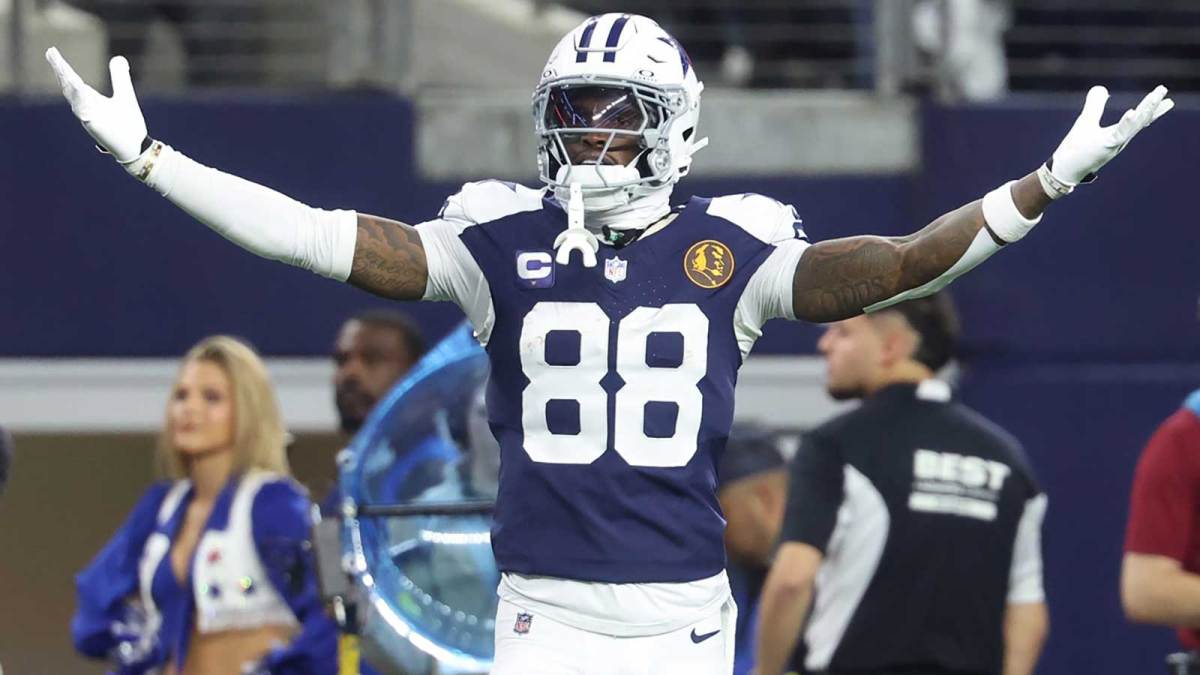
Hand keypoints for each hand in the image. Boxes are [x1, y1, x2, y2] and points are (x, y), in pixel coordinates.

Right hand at [45, 47, 147, 162]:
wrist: (136, 147)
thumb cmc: (128, 124)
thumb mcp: (125, 94)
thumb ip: (119, 77)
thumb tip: (118, 57)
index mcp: (90, 100)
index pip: (72, 80)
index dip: (61, 67)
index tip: (51, 51)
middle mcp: (85, 108)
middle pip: (69, 87)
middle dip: (60, 71)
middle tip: (51, 53)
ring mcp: (90, 119)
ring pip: (75, 100)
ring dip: (69, 84)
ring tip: (62, 68)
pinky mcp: (97, 129)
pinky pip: (87, 115)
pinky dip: (82, 104)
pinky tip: (80, 90)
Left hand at [1046, 85, 1172, 188]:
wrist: (1064, 170)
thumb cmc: (1075, 149)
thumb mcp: (1086, 121)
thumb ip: (1095, 105)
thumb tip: (1102, 88)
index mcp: (1118, 134)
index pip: (1140, 120)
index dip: (1153, 109)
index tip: (1168, 99)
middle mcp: (1120, 140)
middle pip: (1141, 120)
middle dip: (1153, 105)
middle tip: (1163, 89)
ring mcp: (1113, 145)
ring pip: (1133, 126)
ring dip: (1146, 110)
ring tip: (1155, 96)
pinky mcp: (1103, 148)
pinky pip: (1118, 135)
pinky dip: (1126, 124)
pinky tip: (1132, 112)